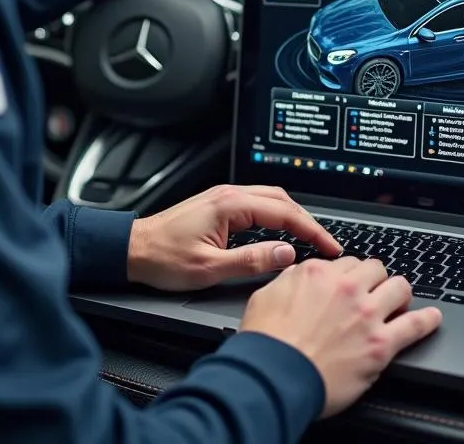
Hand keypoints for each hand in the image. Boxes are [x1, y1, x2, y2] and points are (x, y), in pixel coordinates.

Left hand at [126, 184, 340, 291]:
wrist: (132, 249)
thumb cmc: (163, 258)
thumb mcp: (210, 268)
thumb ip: (251, 261)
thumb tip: (286, 254)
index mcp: (229, 204)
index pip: (284, 212)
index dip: (311, 230)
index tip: (330, 246)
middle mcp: (228, 195)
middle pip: (281, 200)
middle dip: (308, 221)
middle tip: (327, 244)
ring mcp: (223, 197)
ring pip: (270, 199)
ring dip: (293, 216)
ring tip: (311, 239)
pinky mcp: (218, 205)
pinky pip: (257, 204)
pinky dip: (277, 216)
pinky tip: (281, 232)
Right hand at [241, 257, 441, 419]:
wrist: (276, 375)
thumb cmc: (267, 342)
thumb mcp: (266, 295)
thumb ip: (289, 280)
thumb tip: (299, 275)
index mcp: (317, 273)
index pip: (345, 261)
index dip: (348, 273)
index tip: (349, 282)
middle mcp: (345, 287)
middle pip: (375, 268)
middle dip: (375, 278)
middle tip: (373, 289)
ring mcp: (367, 315)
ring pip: (399, 287)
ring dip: (399, 292)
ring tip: (400, 300)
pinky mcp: (381, 345)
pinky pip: (415, 326)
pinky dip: (427, 320)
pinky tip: (433, 317)